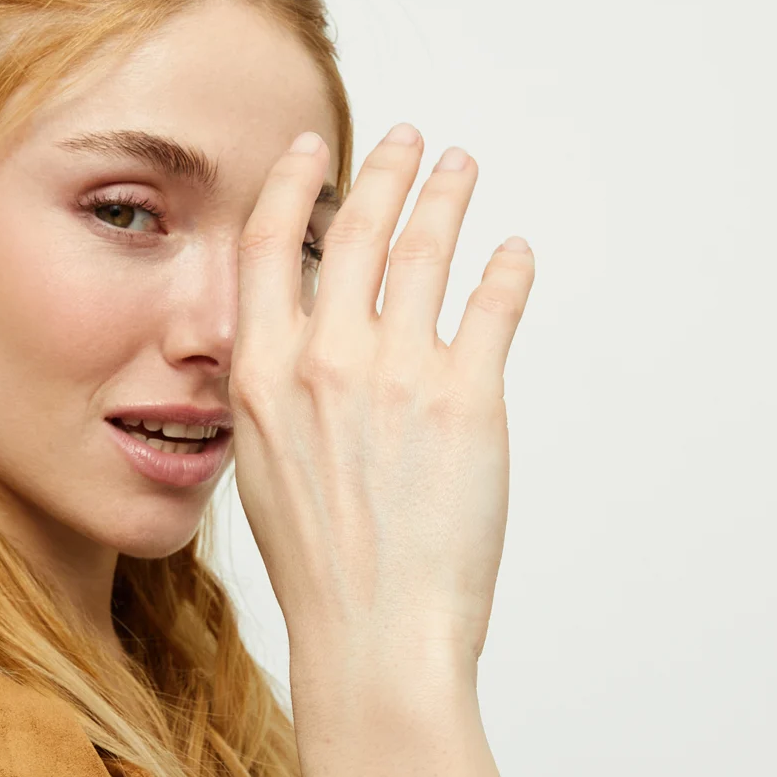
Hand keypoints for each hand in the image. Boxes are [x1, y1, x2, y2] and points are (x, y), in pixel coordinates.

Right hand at [229, 125, 534, 686]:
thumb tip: (312, 348)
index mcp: (262, 379)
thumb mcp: (267, 471)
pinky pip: (495, 304)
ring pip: (429, 250)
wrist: (374, 635)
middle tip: (410, 141)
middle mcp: (325, 362)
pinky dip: (508, 268)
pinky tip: (514, 253)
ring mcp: (399, 375)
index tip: (313, 150)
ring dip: (449, 197)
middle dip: (387, 171)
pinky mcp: (469, 398)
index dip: (293, 187)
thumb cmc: (323, 573)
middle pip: (357, 231)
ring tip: (463, 171)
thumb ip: (282, 397)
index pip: (270, 248)